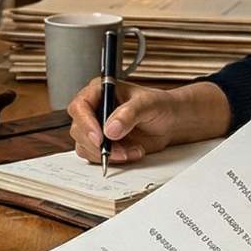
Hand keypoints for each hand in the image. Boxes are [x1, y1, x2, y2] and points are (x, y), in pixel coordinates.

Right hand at [65, 79, 230, 165]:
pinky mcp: (103, 144)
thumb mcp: (148, 104)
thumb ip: (130, 114)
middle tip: (120, 150)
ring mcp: (97, 128)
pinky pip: (95, 156)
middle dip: (99, 144)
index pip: (80, 106)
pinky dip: (113, 159)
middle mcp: (95, 109)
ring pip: (85, 146)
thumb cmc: (160, 105)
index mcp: (101, 90)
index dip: (86, 123)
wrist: (171, 122)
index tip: (100, 137)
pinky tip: (132, 153)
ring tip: (132, 150)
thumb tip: (110, 129)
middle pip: (79, 129)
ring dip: (108, 154)